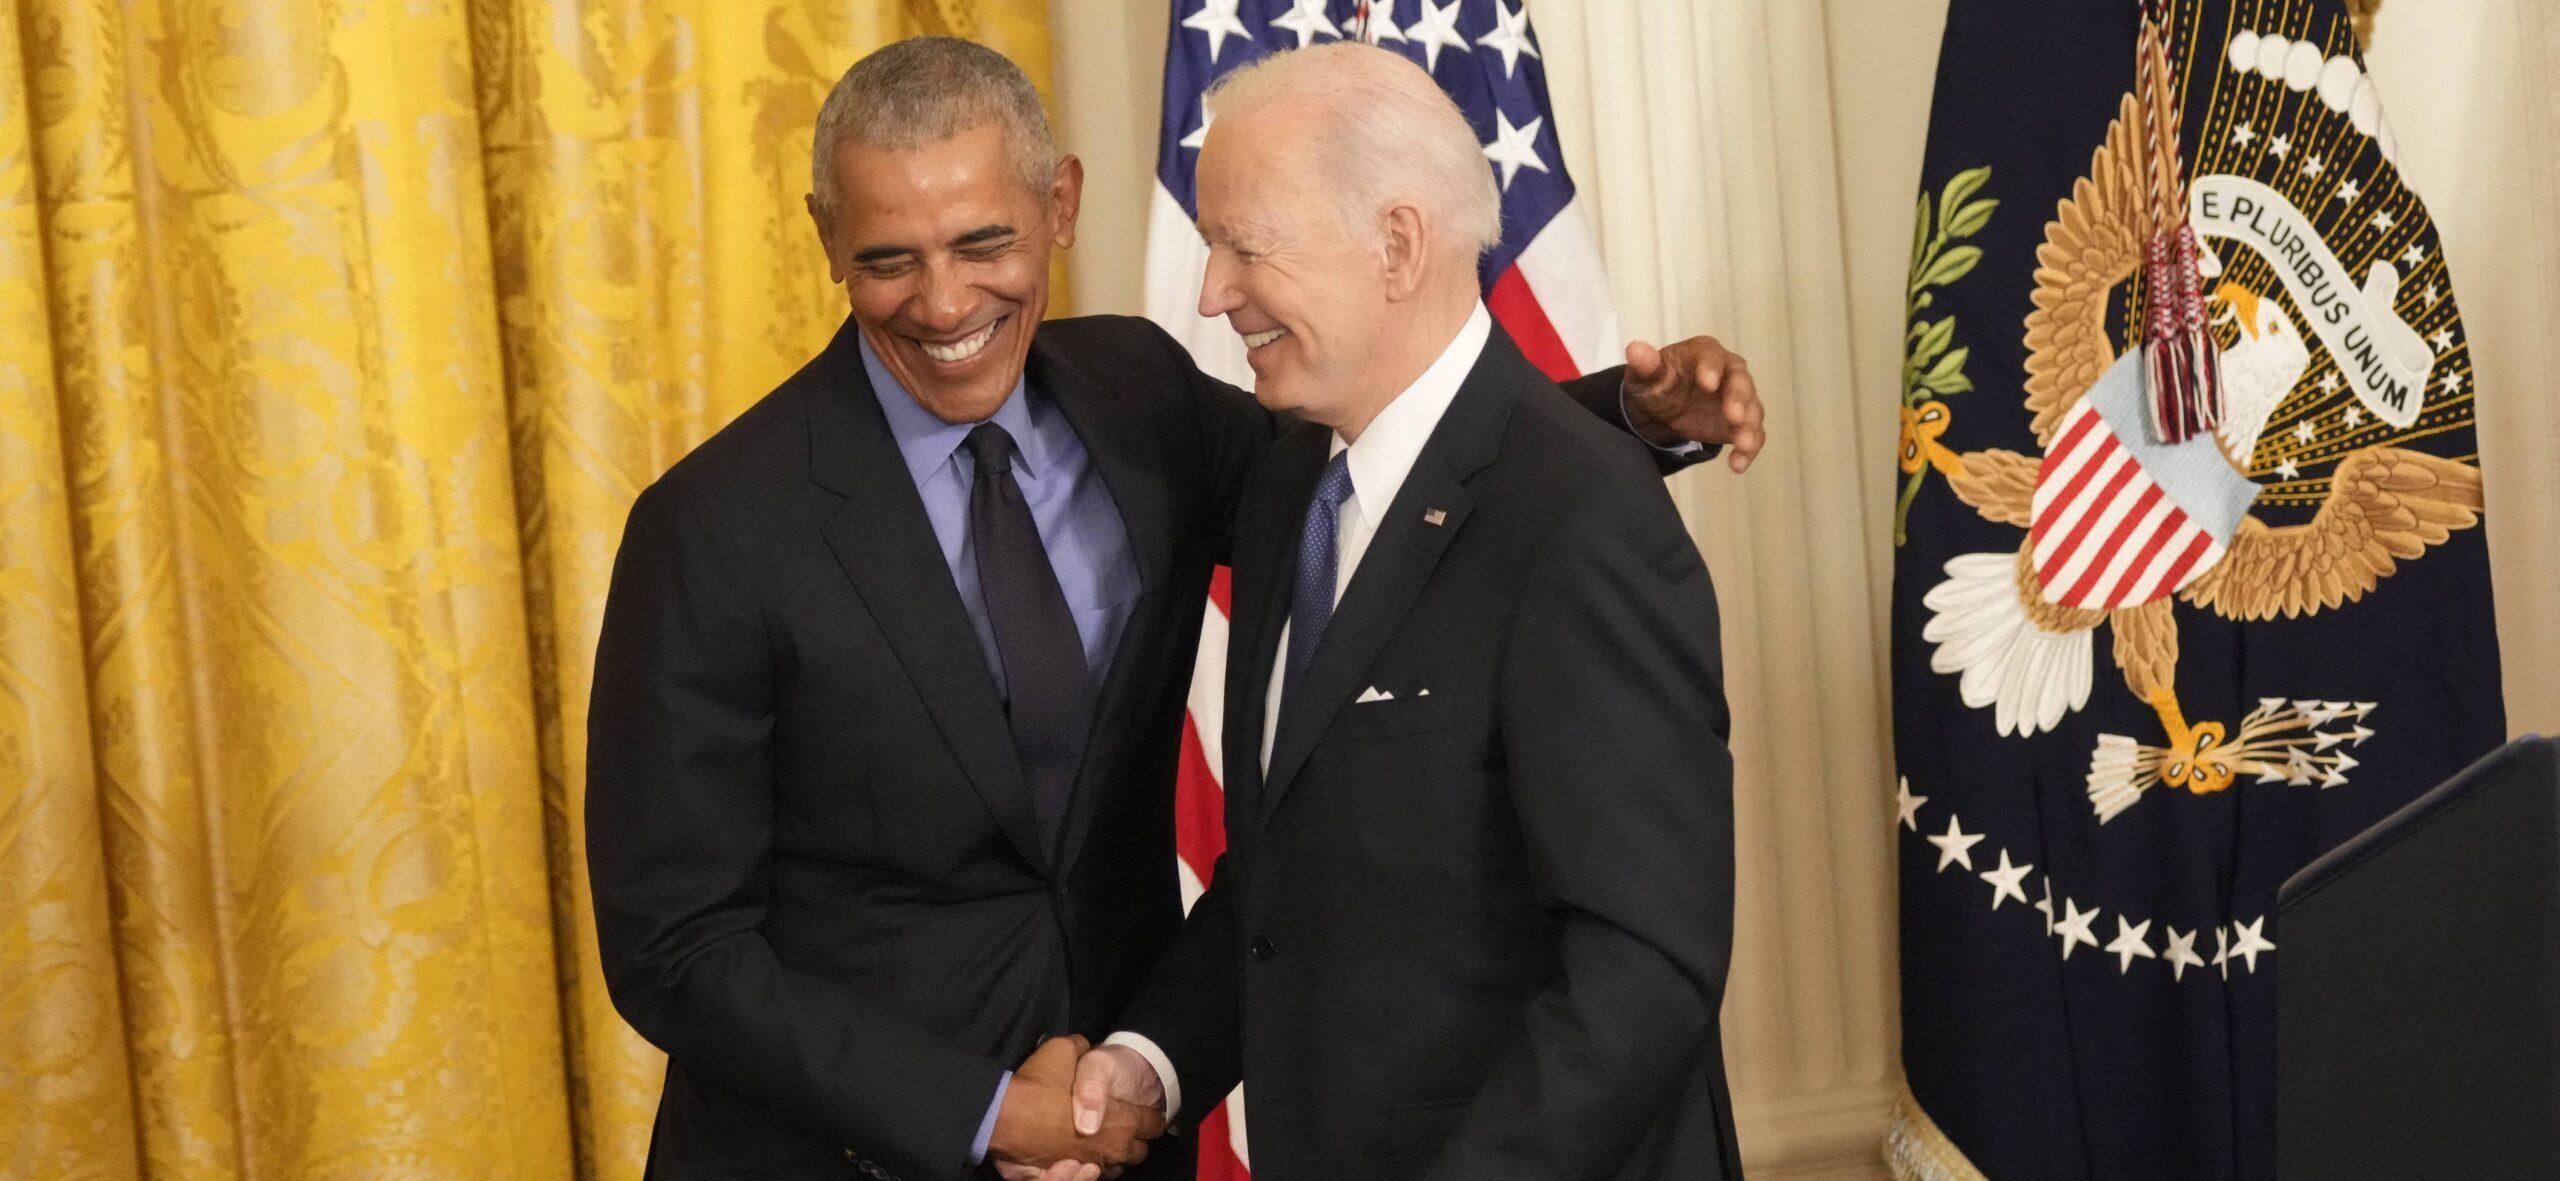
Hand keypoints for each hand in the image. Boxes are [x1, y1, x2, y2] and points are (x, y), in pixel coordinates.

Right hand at [990, 1037, 1161, 1178]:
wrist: (1002, 1118)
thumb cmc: (1039, 1086)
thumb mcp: (1064, 1051)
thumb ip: (1083, 1049)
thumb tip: (1086, 1048)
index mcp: (1121, 1121)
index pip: (1153, 1125)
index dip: (1151, 1117)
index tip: (1145, 1114)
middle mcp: (1110, 1150)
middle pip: (1137, 1152)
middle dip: (1133, 1141)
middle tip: (1120, 1128)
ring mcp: (1088, 1169)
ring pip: (1112, 1170)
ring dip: (1109, 1158)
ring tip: (1096, 1144)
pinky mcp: (1065, 1180)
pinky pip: (1085, 1180)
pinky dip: (1084, 1172)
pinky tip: (1075, 1160)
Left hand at [1621, 335, 1765, 472]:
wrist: (1663, 408)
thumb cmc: (1657, 383)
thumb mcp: (1645, 375)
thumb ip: (1644, 364)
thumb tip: (1634, 349)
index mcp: (1704, 353)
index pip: (1712, 356)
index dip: (1711, 368)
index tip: (1708, 384)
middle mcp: (1729, 371)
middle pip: (1740, 381)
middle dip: (1739, 399)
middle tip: (1735, 417)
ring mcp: (1739, 398)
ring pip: (1752, 409)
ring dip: (1750, 427)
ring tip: (1744, 445)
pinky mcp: (1741, 423)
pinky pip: (1751, 435)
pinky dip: (1747, 450)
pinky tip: (1738, 465)